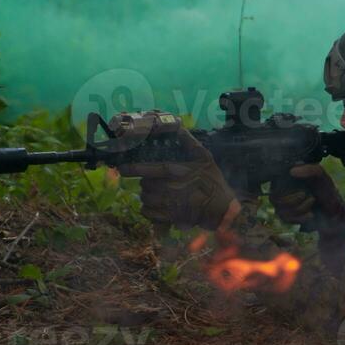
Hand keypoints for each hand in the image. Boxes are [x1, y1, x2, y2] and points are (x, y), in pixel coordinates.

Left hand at [120, 129, 239, 229]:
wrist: (221, 209)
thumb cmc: (212, 182)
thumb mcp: (205, 158)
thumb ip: (189, 142)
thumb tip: (178, 126)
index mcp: (178, 172)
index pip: (151, 169)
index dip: (135, 168)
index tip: (122, 168)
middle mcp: (170, 188)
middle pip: (145, 184)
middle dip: (146, 182)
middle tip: (155, 182)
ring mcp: (168, 204)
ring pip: (145, 198)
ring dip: (148, 195)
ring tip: (158, 194)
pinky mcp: (168, 217)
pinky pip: (147, 212)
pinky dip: (148, 209)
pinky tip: (157, 206)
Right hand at [271, 164, 344, 229]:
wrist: (334, 211)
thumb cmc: (327, 191)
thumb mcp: (321, 176)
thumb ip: (310, 169)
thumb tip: (292, 171)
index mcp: (287, 177)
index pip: (274, 182)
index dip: (283, 188)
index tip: (300, 189)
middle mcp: (282, 190)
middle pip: (274, 198)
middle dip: (292, 200)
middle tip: (307, 195)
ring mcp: (283, 204)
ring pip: (279, 210)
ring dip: (299, 209)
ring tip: (312, 203)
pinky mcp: (287, 216)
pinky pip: (285, 219)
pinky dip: (299, 218)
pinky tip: (310, 214)